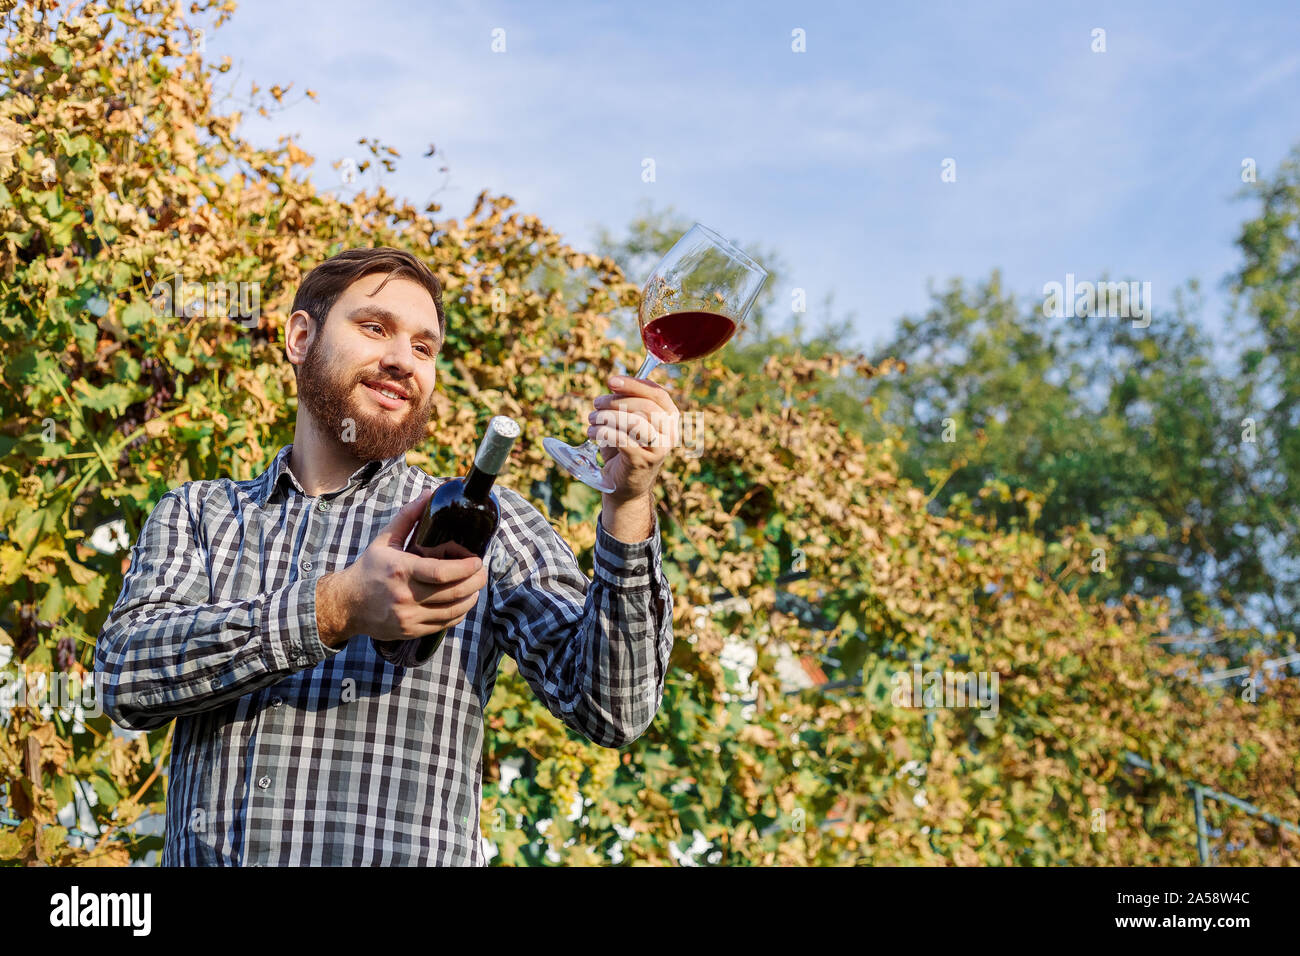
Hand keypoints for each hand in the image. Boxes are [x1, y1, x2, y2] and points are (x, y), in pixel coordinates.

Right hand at [316, 489, 488, 646]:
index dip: (466, 567)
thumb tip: (430, 494)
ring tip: (476, 586)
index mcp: (401, 570)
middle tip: (482, 571)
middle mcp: (405, 596)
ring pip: (453, 611)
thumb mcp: (384, 540)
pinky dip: (459, 613)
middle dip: (475, 581)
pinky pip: (444, 624)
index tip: (477, 560)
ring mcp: (408, 617)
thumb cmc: (368, 568)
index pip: (442, 572)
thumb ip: (408, 517)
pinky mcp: (410, 631)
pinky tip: (462, 601)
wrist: (346, 604)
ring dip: (471, 598)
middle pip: (453, 593)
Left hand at [586, 374, 680, 501]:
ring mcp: (659, 449)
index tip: (611, 381)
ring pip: (634, 422)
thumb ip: (627, 403)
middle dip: (616, 401)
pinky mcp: (642, 462)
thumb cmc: (626, 449)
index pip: (657, 393)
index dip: (634, 384)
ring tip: (592, 419)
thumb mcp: (629, 422)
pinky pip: (622, 440)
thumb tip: (615, 384)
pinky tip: (592, 433)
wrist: (625, 486)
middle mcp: (670, 433)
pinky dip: (603, 432)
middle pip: (645, 406)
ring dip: (607, 416)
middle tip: (597, 404)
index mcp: (670, 418)